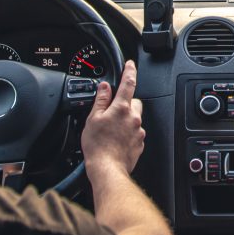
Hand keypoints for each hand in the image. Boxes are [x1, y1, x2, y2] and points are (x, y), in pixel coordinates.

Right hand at [81, 61, 144, 181]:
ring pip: (135, 118)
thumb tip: (104, 87)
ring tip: (111, 130)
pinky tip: (116, 140)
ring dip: (126, 119)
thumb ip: (100, 100)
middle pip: (133, 101)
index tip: (130, 65)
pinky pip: (135, 132)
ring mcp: (138, 131)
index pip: (128, 83)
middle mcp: (134, 118)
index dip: (130, 71)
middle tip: (111, 112)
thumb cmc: (98, 146)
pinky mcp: (140, 143)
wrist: (107, 169)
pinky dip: (128, 133)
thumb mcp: (93, 119)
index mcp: (121, 108)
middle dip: (125, 103)